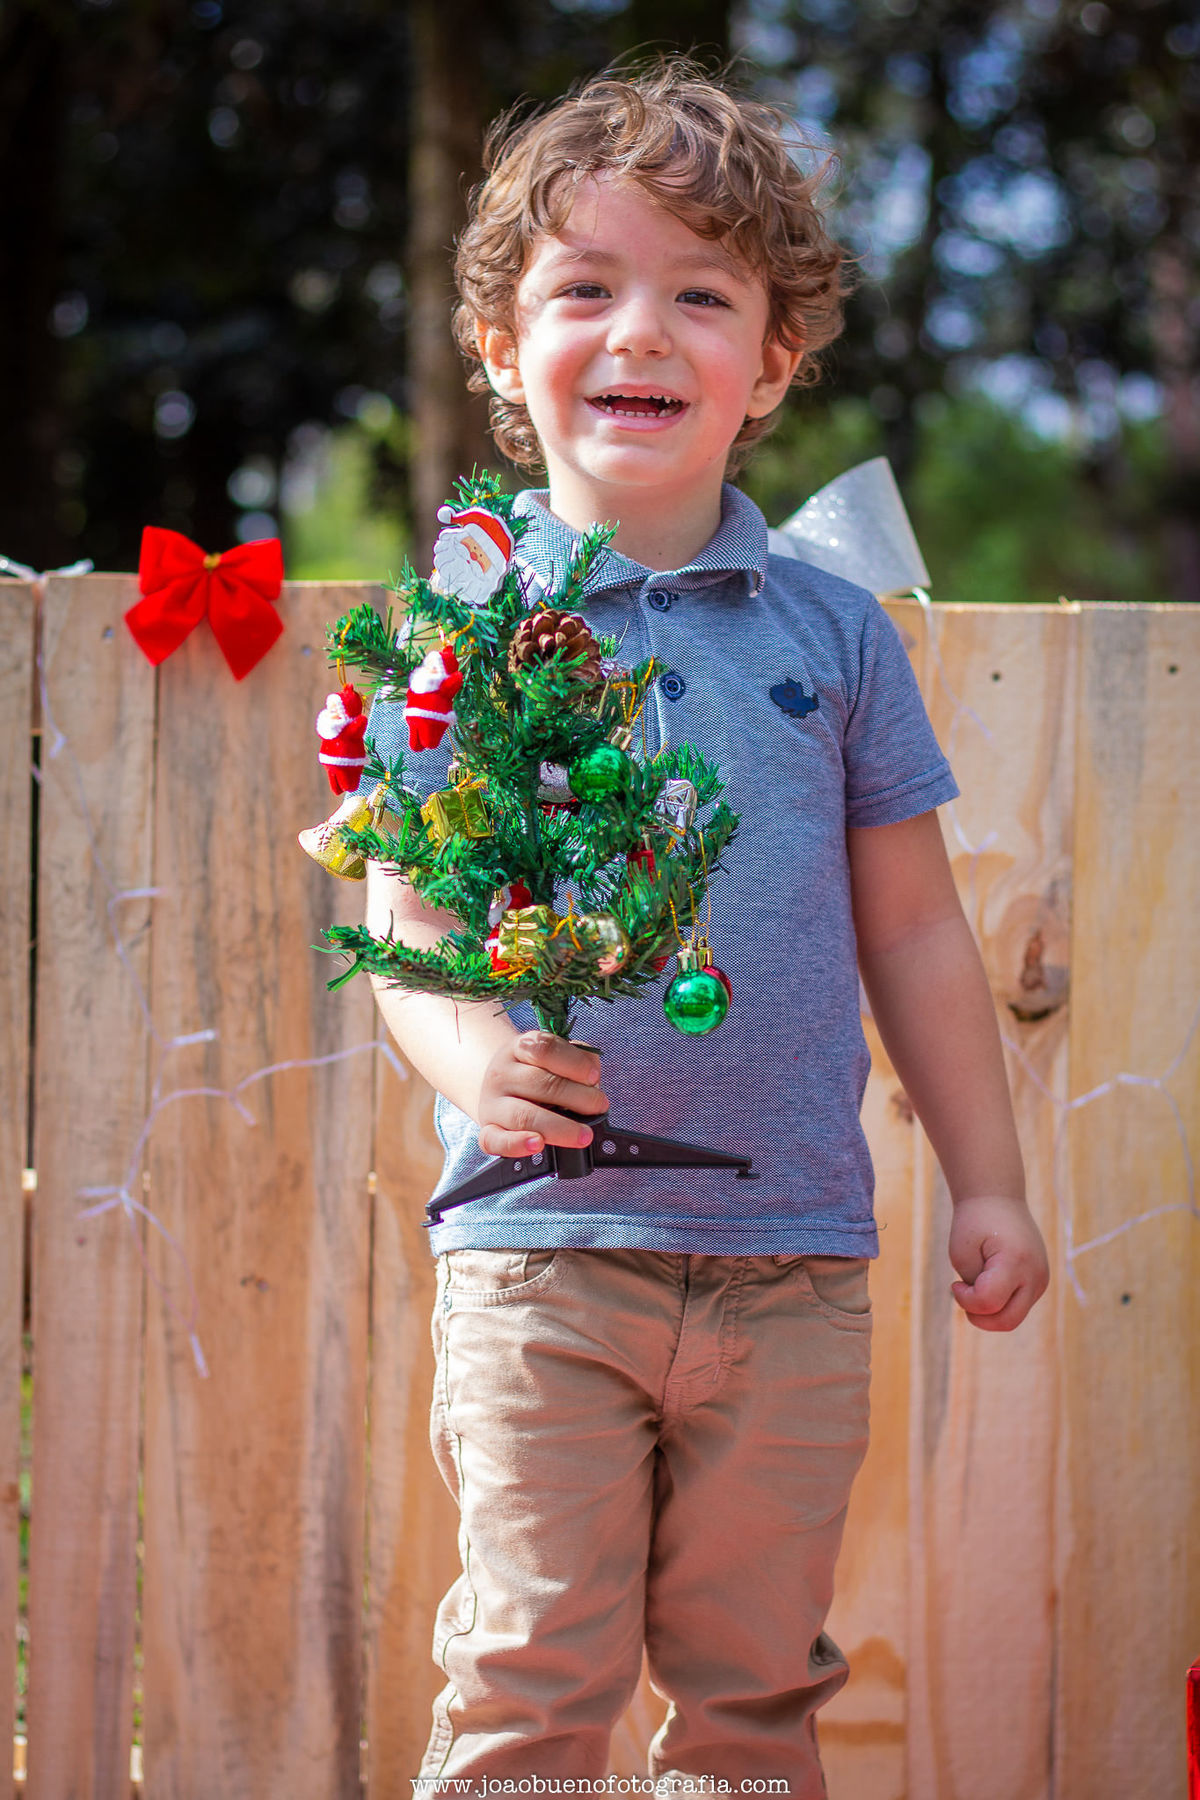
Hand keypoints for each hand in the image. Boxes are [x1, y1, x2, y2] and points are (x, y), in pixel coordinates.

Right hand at [476, 1032, 608, 1158]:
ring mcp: (492, 1103)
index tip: (594, 1077)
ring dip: (559, 1127)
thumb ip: (578, 1061)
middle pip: (539, 1083)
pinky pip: (494, 1140)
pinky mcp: (487, 1129)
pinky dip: (516, 1144)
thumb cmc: (538, 1073)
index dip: (574, 1063)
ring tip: (583, 1135)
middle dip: (577, 1097)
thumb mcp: (556, 1057)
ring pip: (523, 1115)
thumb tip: (593, 1079)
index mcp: (519, 1048)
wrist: (500, 1088)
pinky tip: (537, 1144)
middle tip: (599, 1106)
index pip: (545, 1049)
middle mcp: (501, 1073)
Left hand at [948, 1194, 1048, 1331]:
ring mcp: (1041, 1281)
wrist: (998, 1198)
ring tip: (976, 1283)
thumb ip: (972, 1287)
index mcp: (1016, 1261)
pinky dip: (999, 1303)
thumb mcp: (961, 1252)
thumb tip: (985, 1310)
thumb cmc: (975, 1222)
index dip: (965, 1300)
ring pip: (1013, 1318)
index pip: (989, 1302)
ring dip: (989, 1310)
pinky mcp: (1039, 1283)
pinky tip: (987, 1281)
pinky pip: (1017, 1307)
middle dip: (979, 1317)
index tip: (955, 1283)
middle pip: (1007, 1322)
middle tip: (963, 1293)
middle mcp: (1035, 1275)